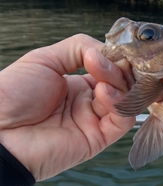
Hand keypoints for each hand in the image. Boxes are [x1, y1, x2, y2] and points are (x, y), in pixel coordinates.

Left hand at [0, 34, 134, 180]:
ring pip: (128, 99)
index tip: (112, 48)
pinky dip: (120, 103)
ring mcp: (95, 120)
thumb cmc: (12, 95)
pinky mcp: (98, 138)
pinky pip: (123, 120)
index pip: (111, 68)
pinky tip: (102, 92)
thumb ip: (78, 47)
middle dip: (118, 68)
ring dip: (119, 82)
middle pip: (123, 82)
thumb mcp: (44, 59)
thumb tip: (107, 50)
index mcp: (78, 84)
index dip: (115, 57)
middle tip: (102, 63)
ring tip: (100, 76)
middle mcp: (89, 101)